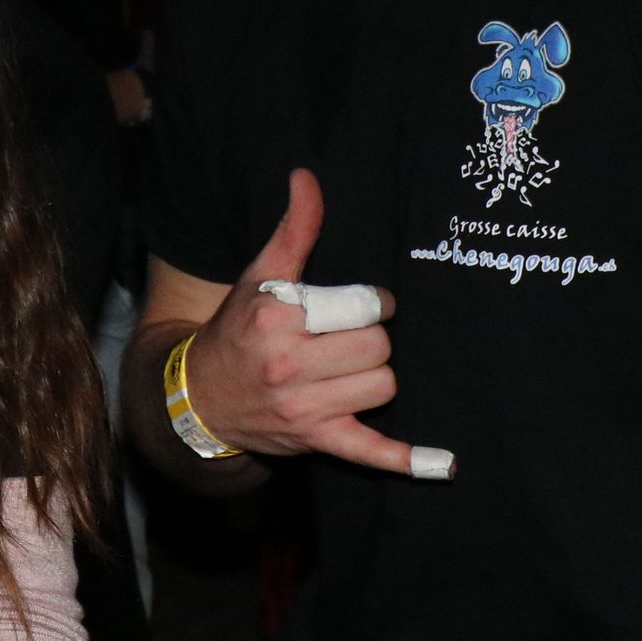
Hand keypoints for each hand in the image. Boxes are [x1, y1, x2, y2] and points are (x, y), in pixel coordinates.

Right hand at [178, 171, 441, 476]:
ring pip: (383, 386)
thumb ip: (294, 228)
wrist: (198, 397)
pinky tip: (443, 464)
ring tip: (349, 370)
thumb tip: (307, 176)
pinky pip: (369, 451)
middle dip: (370, 339)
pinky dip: (403, 459)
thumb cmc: (237, 329)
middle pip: (377, 346)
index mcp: (277, 315)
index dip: (371, 303)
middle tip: (348, 338)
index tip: (358, 306)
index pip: (363, 305)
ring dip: (375, 376)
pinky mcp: (316, 440)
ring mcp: (303, 408)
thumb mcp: (260, 275)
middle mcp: (287, 363)